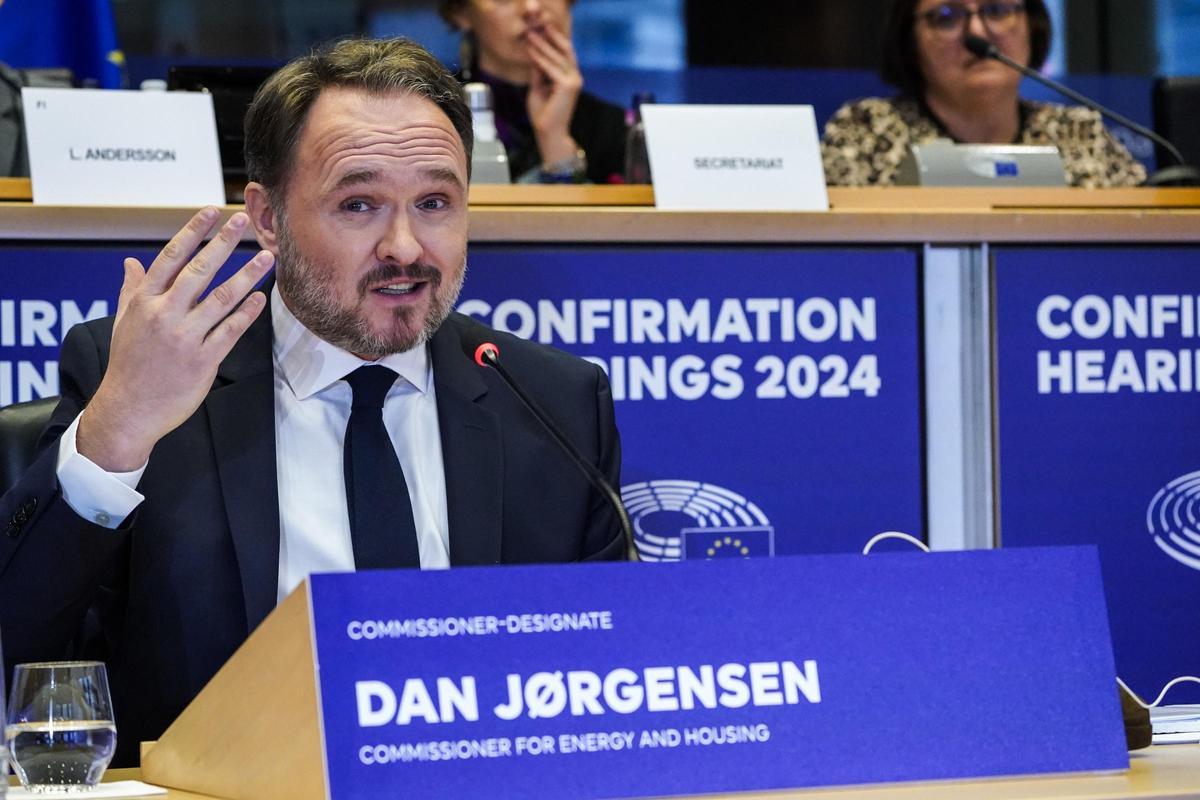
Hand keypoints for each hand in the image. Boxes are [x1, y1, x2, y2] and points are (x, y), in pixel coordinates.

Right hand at [77, 208, 274, 471]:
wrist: (130, 409)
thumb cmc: (128, 364)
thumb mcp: (123, 323)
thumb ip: (131, 290)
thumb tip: (131, 262)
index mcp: (144, 302)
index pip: (170, 257)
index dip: (192, 232)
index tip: (210, 212)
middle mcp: (164, 315)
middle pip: (199, 270)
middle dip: (223, 242)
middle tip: (243, 221)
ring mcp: (185, 338)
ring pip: (222, 298)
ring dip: (247, 275)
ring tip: (267, 257)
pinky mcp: (204, 360)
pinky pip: (231, 331)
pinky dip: (247, 313)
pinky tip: (261, 298)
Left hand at [524, 24, 583, 164]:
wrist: (549, 133)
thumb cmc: (544, 115)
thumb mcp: (538, 88)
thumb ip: (538, 72)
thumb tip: (533, 55)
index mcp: (570, 78)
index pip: (564, 53)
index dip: (553, 40)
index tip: (540, 29)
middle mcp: (575, 77)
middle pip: (564, 50)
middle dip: (551, 36)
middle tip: (538, 24)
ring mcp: (574, 81)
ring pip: (557, 57)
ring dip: (543, 44)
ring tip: (530, 34)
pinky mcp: (568, 86)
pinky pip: (551, 67)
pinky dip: (540, 58)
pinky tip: (530, 49)